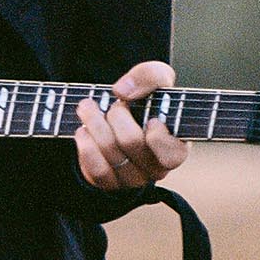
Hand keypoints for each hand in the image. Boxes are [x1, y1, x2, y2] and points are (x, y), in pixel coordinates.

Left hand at [74, 60, 189, 190]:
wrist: (121, 119)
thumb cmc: (148, 101)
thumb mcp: (158, 80)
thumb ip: (150, 76)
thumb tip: (123, 92)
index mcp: (176, 147)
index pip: (172, 155)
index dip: (157, 136)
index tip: (150, 118)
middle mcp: (157, 167)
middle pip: (131, 142)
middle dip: (116, 115)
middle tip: (112, 104)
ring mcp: (134, 179)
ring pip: (110, 153)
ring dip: (94, 124)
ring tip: (87, 108)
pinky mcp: (111, 183)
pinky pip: (97, 170)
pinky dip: (86, 146)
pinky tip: (83, 131)